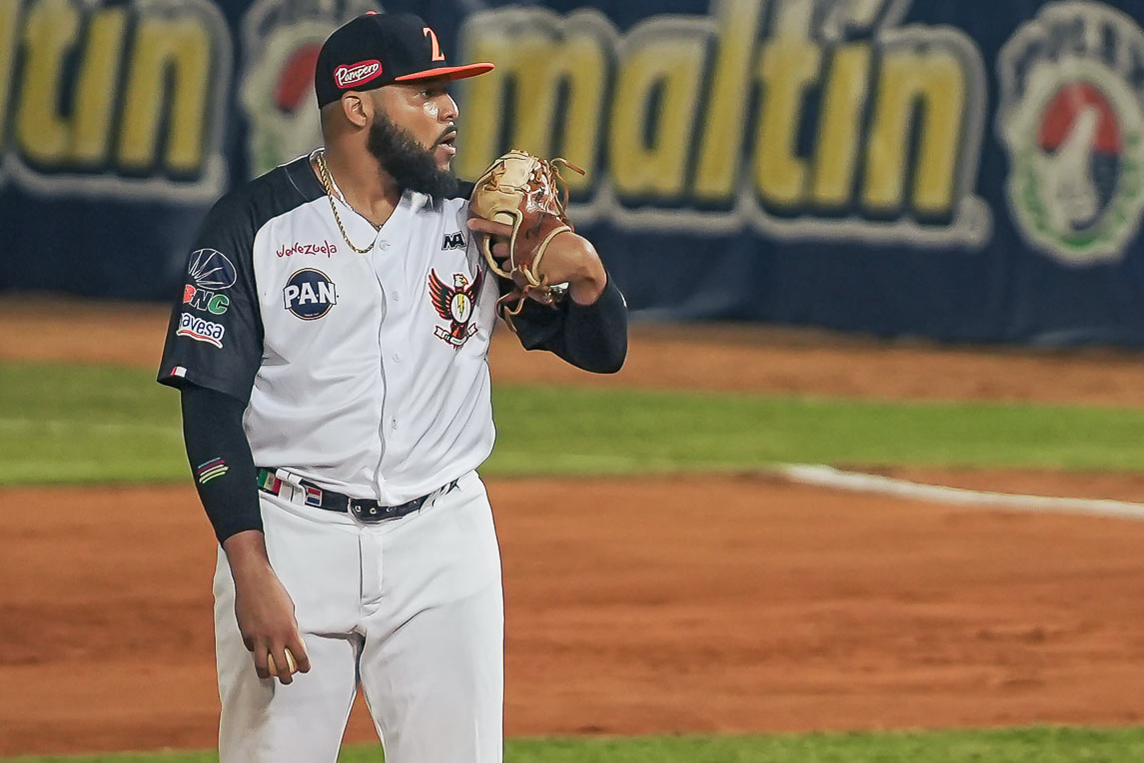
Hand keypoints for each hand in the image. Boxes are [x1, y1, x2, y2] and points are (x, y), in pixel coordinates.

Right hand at [223, 530, 311, 683]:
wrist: (254, 582)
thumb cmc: (275, 592)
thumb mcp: (289, 610)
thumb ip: (290, 626)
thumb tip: (291, 639)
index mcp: (290, 631)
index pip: (300, 656)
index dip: (304, 666)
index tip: (304, 669)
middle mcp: (275, 638)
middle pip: (282, 667)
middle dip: (287, 677)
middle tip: (288, 680)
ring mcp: (259, 638)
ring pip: (263, 665)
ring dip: (267, 674)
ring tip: (269, 676)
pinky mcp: (247, 635)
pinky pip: (252, 649)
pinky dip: (256, 652)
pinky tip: (257, 652)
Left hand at [467, 218, 606, 304]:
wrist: (579, 258)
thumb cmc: (562, 242)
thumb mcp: (545, 230)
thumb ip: (527, 232)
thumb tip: (514, 235)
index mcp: (525, 232)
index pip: (499, 228)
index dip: (483, 226)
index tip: (469, 223)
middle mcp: (522, 245)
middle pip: (499, 249)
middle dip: (500, 251)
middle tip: (512, 252)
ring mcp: (524, 261)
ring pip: (506, 265)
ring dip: (512, 264)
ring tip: (529, 261)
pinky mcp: (529, 276)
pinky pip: (517, 278)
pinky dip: (522, 277)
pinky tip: (534, 272)